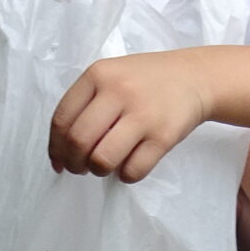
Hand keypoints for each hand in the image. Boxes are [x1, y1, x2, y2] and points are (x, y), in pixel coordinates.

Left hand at [48, 51, 211, 180]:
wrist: (195, 77)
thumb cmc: (146, 80)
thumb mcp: (112, 75)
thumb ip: (86, 102)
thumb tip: (62, 150)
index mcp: (98, 74)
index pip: (62, 119)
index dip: (55, 148)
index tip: (59, 162)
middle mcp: (119, 91)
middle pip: (78, 141)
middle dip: (74, 163)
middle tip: (80, 168)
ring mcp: (143, 114)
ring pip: (102, 160)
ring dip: (98, 170)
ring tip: (104, 166)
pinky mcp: (163, 136)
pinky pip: (133, 170)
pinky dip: (125, 176)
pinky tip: (129, 165)